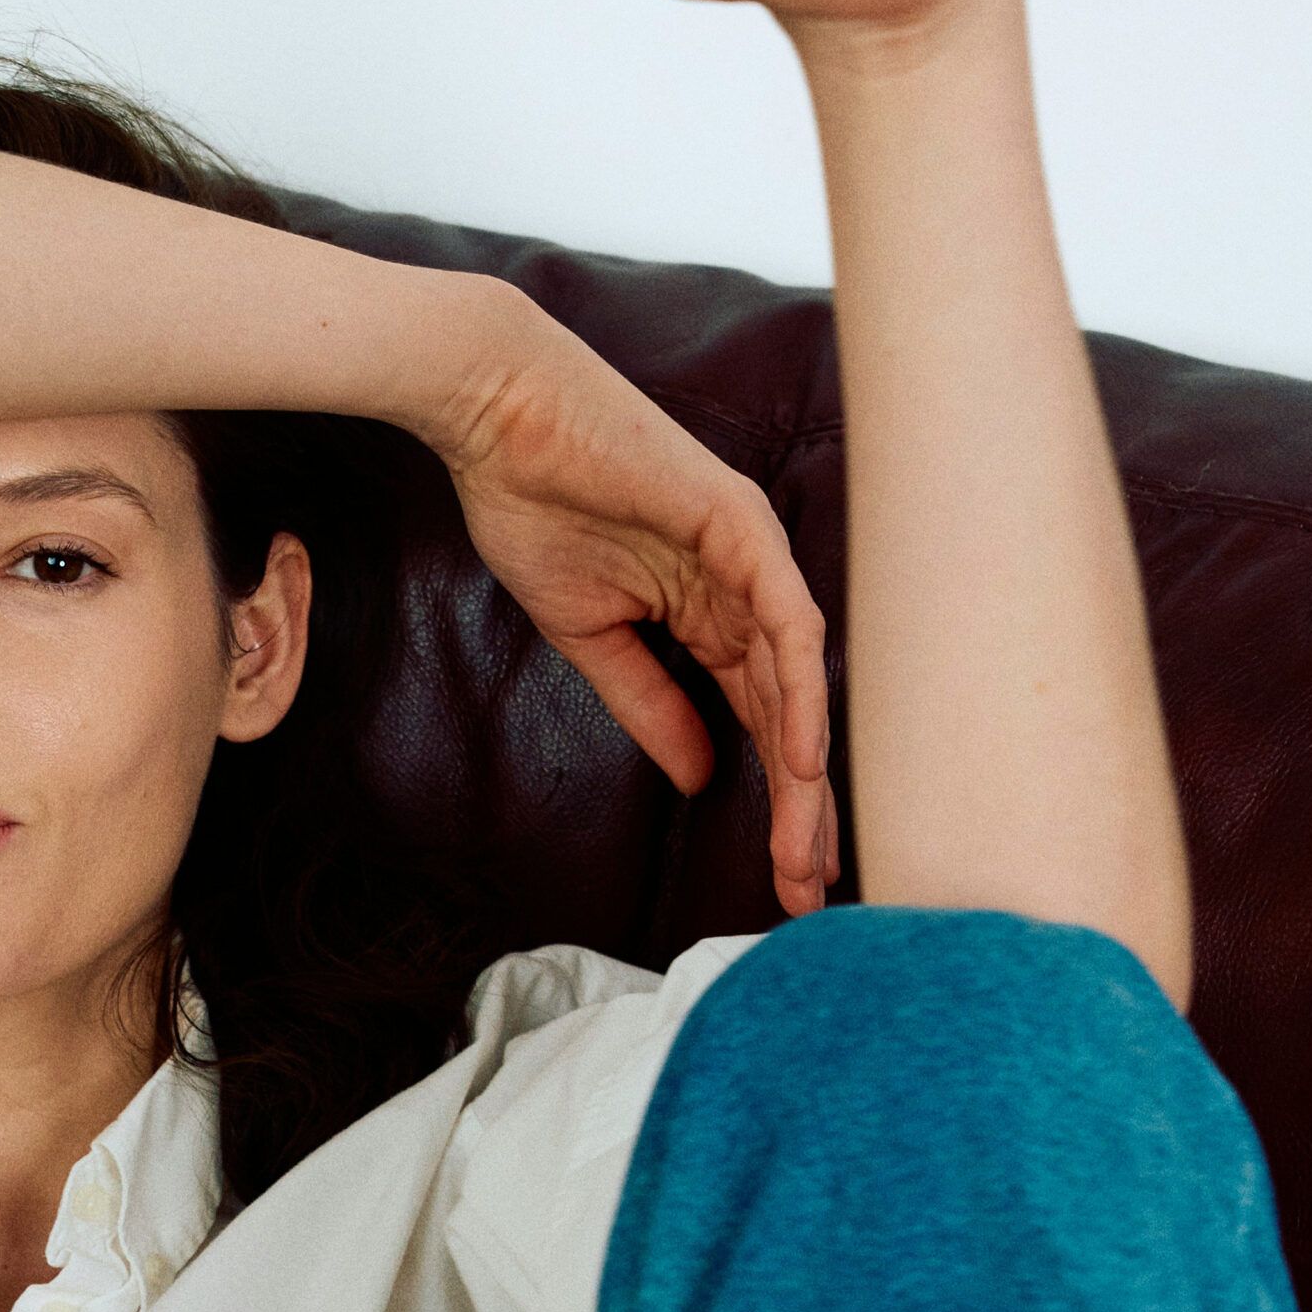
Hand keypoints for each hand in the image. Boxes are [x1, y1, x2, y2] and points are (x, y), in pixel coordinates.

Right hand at [438, 301, 840, 915]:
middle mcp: (748, 589)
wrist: (501, 418)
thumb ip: (650, 702)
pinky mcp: (741, 526)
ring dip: (809, 772)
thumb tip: (700, 778)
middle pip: (793, 715)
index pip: (759, 722)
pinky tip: (801, 759)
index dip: (775, 803)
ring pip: (799, 681)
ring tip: (810, 850)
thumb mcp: (589, 633)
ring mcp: (752, 556)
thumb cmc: (534, 505)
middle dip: (805, 810)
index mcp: (711, 613)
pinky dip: (798, 691)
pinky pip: (785, 621)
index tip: (780, 879)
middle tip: (810, 893)